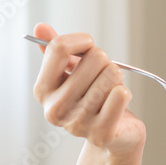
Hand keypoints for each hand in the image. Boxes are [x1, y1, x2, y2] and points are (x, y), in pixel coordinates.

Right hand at [32, 23, 145, 161]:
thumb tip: (40, 27)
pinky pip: (120, 95)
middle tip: (103, 78)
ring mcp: (78, 123)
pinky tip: (119, 101)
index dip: (82, 41)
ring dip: (117, 78)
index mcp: (43, 89)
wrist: (114, 137)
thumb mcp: (70, 73)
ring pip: (111, 74)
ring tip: (110, 91)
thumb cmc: (92, 99)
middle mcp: (55, 108)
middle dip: (106, 62)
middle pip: (93, 58)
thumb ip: (55, 51)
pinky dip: (125, 92)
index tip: (89, 48)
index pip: (60, 47)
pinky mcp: (102, 133)